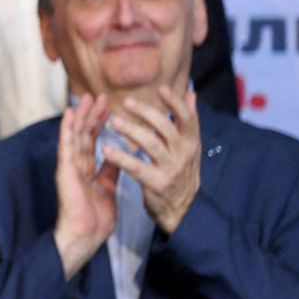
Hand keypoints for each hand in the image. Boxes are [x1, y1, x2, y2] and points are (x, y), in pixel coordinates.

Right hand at [53, 93, 117, 279]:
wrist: (86, 236)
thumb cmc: (96, 219)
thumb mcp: (109, 190)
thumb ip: (111, 172)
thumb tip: (119, 156)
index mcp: (87, 170)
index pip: (93, 141)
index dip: (100, 123)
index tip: (108, 106)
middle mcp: (76, 165)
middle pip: (84, 134)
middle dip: (92, 114)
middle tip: (99, 95)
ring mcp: (69, 166)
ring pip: (75, 136)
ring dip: (81, 115)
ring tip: (87, 97)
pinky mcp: (65, 171)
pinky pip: (67, 146)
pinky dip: (68, 129)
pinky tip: (70, 114)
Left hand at [103, 86, 201, 234]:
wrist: (183, 210)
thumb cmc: (181, 172)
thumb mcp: (189, 147)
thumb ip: (188, 122)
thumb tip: (190, 93)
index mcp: (192, 142)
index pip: (187, 118)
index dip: (175, 102)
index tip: (160, 89)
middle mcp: (184, 154)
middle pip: (166, 127)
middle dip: (146, 113)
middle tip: (127, 102)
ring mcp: (171, 169)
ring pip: (151, 144)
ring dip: (131, 130)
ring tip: (113, 122)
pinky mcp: (157, 183)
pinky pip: (136, 167)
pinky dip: (120, 157)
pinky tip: (106, 149)